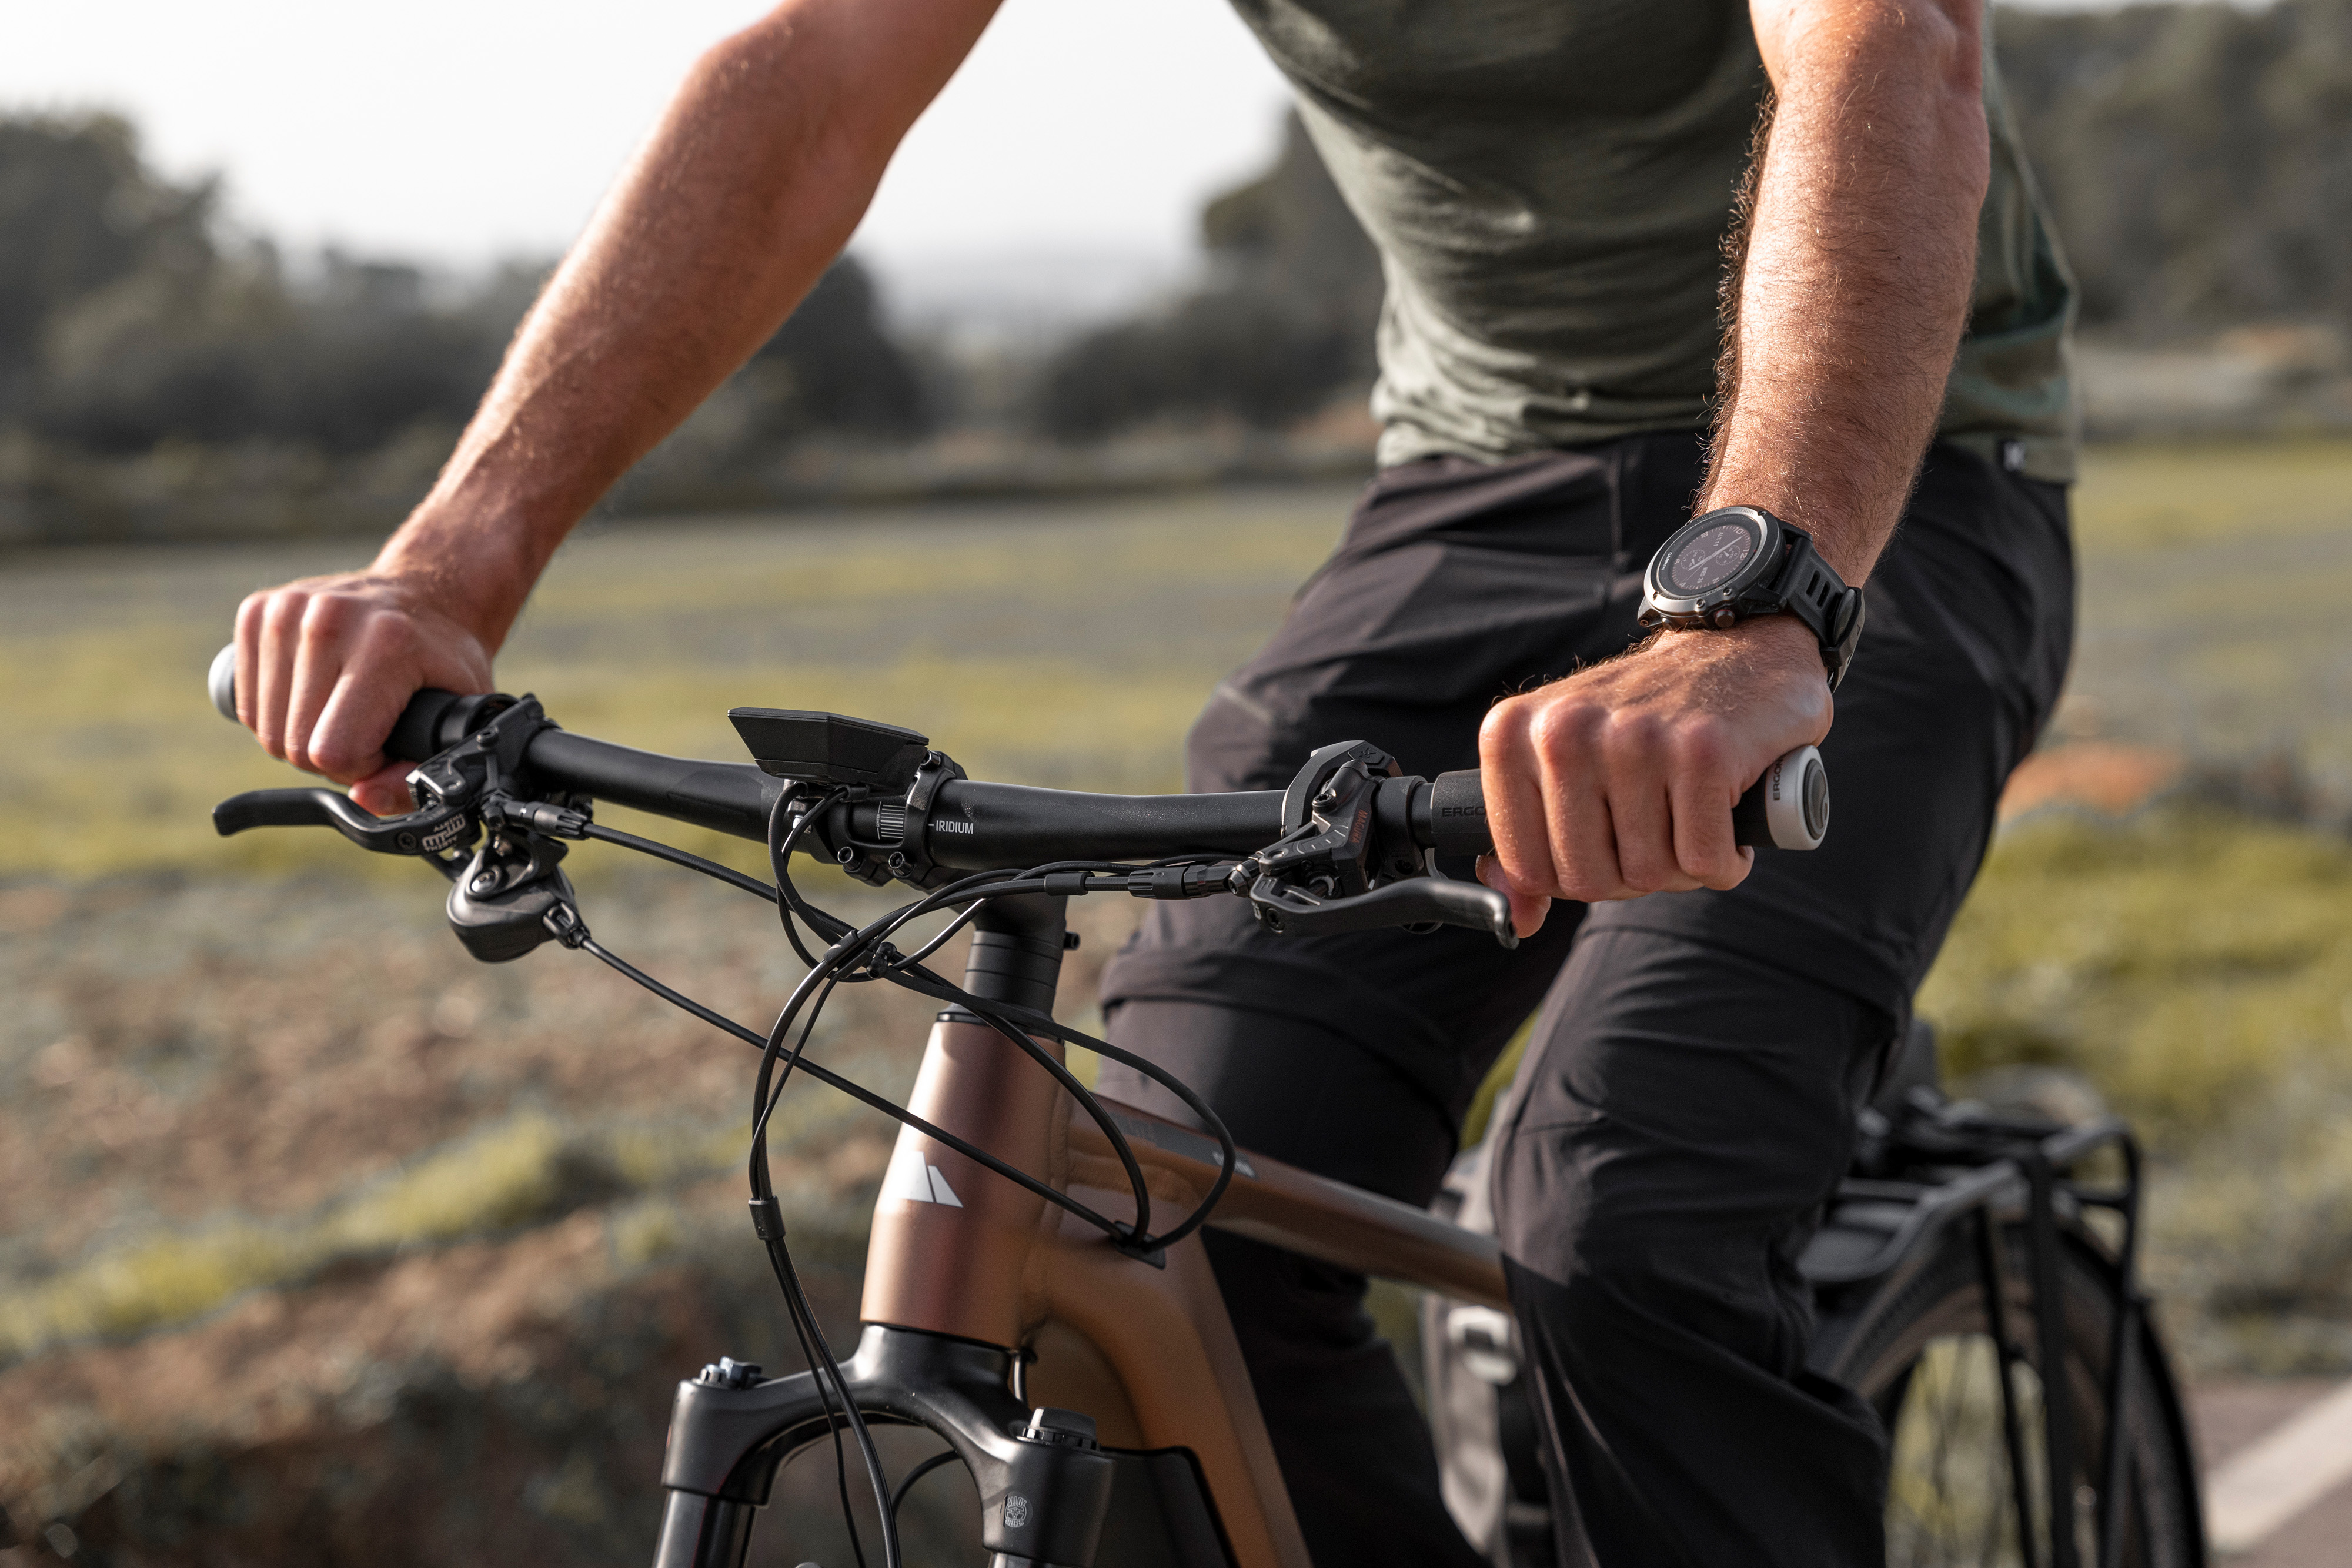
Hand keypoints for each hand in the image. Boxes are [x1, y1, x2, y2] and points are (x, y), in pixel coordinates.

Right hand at [232, 572, 494, 815]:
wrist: (425, 592)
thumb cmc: (442, 659)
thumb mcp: (459, 719)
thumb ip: (419, 773)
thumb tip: (364, 798)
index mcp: (385, 644)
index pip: (334, 751)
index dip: (361, 767)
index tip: (385, 745)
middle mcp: (329, 618)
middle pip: (294, 745)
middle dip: (331, 755)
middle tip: (366, 726)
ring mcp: (286, 609)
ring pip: (265, 728)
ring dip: (301, 735)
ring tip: (342, 707)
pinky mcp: (256, 610)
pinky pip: (246, 701)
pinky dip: (277, 711)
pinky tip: (314, 690)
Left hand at [1475, 616, 1831, 934]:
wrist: (1736, 649)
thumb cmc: (1644, 720)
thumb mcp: (1564, 764)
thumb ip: (1527, 840)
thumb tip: (1517, 917)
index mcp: (1512, 734)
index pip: (1527, 866)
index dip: (1571, 876)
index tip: (1602, 844)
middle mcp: (1563, 731)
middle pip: (1586, 880)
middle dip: (1630, 877)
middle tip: (1656, 831)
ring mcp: (1633, 739)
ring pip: (1649, 875)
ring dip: (1682, 868)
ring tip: (1691, 816)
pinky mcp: (1702, 751)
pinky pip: (1706, 862)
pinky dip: (1725, 861)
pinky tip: (1727, 820)